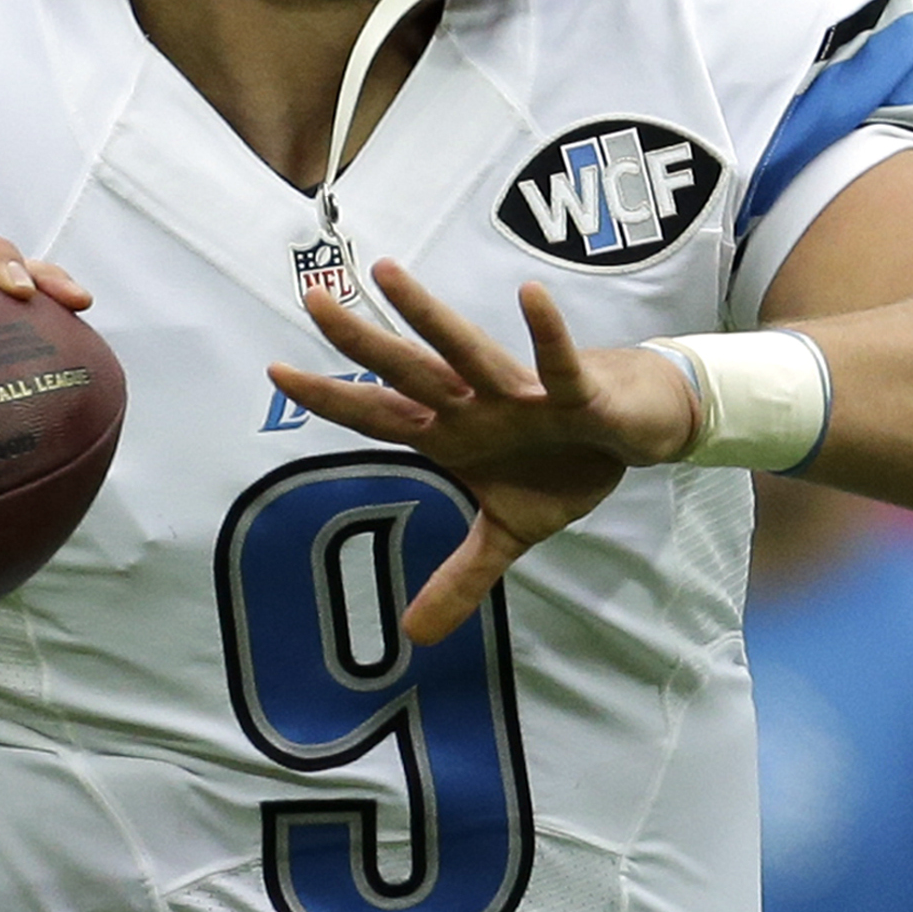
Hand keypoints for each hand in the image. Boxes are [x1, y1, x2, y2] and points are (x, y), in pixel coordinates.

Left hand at [266, 259, 697, 644]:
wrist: (636, 431)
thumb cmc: (565, 462)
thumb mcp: (510, 532)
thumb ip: (461, 578)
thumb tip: (413, 638)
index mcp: (454, 431)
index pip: (380, 414)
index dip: (331, 399)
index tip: (276, 372)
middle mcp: (476, 403)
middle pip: (406, 370)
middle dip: (361, 342)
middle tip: (312, 301)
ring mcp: (521, 393)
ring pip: (465, 348)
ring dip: (427, 313)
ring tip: (385, 273)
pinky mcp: (574, 391)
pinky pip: (557, 362)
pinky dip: (546, 334)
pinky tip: (530, 297)